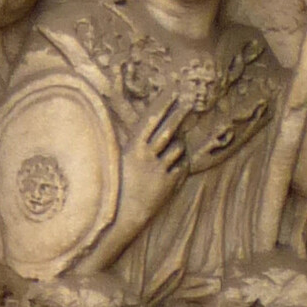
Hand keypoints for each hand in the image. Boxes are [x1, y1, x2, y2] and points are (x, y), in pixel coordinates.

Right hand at [116, 93, 188, 230]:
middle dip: (180, 114)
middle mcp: (148, 157)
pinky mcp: (169, 183)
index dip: (163, 105)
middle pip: (169, 130)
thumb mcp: (118, 161)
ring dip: (179, 143)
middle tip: (190, 103)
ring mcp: (160, 170)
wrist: (124, 215)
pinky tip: (177, 162)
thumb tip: (142, 129)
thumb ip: (131, 145)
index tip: (174, 92)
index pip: (151, 121)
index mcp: (133, 149)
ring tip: (177, 140)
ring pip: (178, 148)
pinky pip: (181, 166)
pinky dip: (181, 161)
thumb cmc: (116, 186)